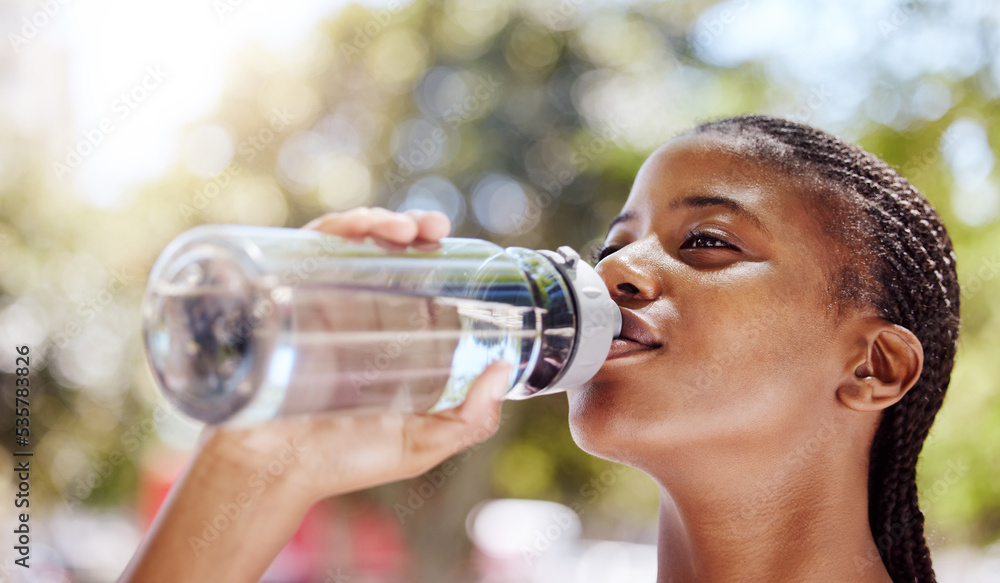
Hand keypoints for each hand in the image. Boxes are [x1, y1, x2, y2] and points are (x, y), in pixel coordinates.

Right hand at [120, 207, 509, 582]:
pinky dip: (336, 226)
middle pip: (388, 252)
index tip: (458, 249)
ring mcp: (321, 303)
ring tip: (402, 229)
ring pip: (352, 242)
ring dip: (379, 219)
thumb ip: (470, 421)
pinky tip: (360, 228)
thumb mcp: (421, 445)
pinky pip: (309, 248)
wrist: (272, 471)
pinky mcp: (287, 299)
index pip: (419, 280)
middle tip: (434, 229)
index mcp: (391, 337)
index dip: (440, 256)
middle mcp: (357, 313)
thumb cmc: (342, 461)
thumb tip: (503, 370)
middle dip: (414, 226)